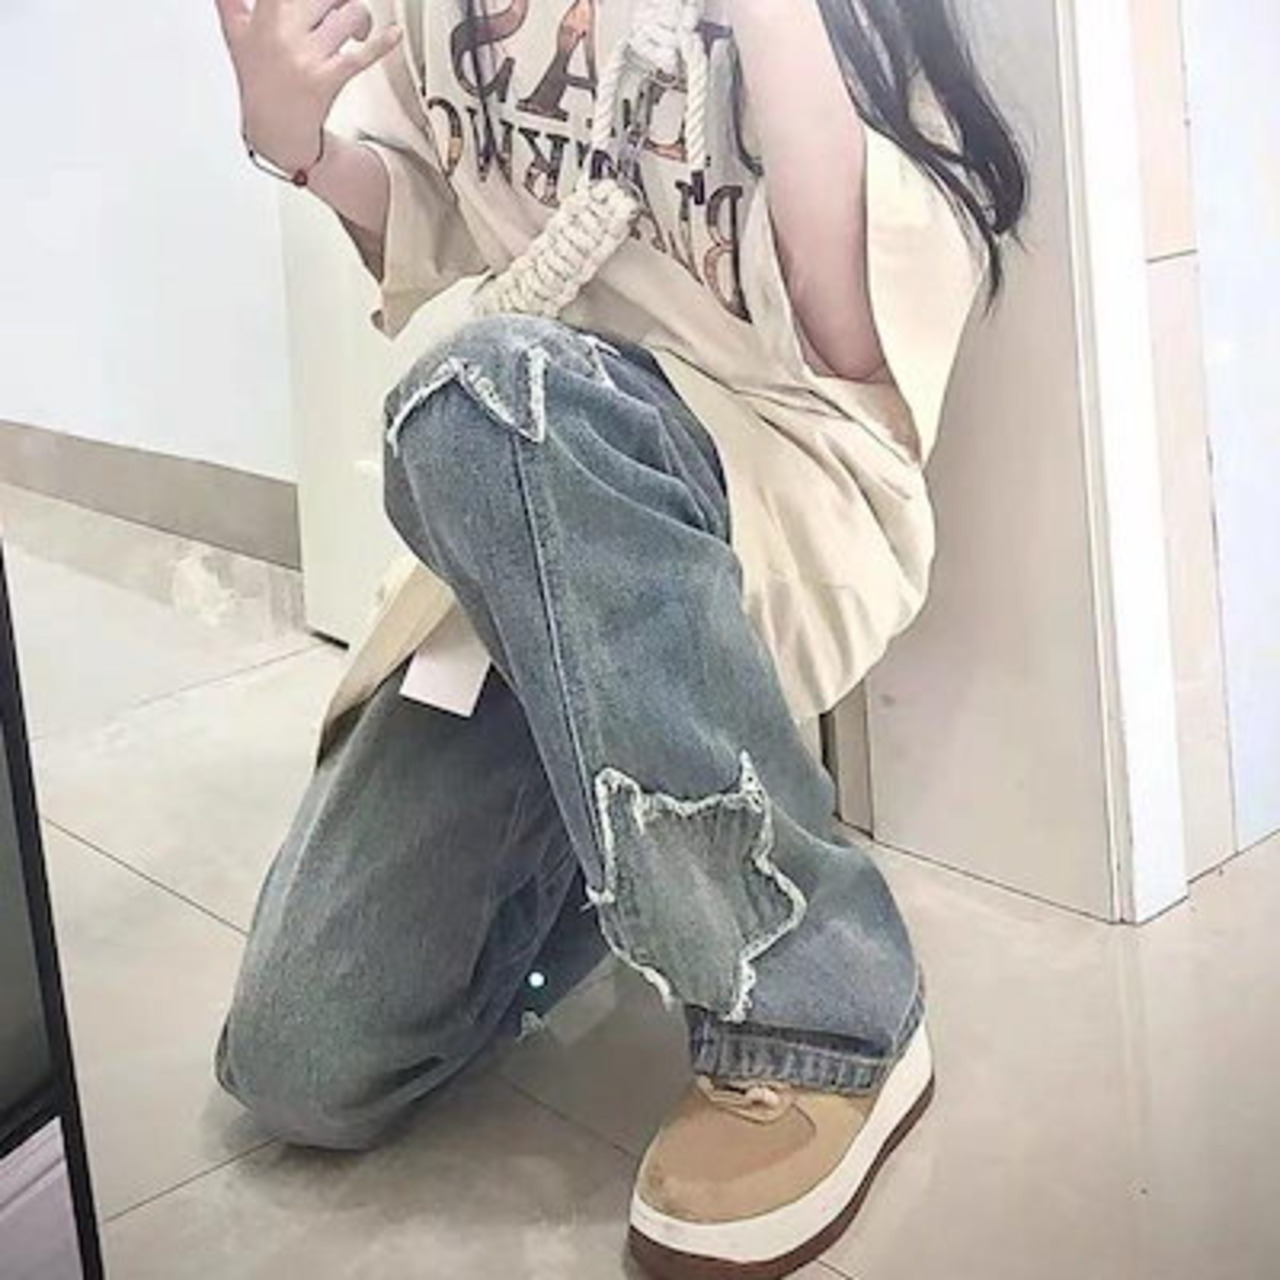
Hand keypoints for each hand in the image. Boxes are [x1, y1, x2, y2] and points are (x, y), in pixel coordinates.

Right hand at [214, 0, 403, 170]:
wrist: (274, 130)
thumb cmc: (259, 78)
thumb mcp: (235, 32)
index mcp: (264, 16)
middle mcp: (284, 32)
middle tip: (336, 7)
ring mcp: (308, 56)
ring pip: (349, 13)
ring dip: (359, 16)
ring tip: (355, 27)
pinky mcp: (329, 79)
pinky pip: (362, 56)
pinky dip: (383, 43)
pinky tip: (394, 34)